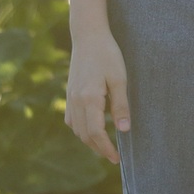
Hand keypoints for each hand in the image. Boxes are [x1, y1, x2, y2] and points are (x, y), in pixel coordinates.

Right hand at [65, 28, 132, 163]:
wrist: (88, 35)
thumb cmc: (107, 54)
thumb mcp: (119, 78)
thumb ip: (121, 105)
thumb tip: (124, 131)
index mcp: (89, 98)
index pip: (96, 133)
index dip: (106, 148)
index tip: (117, 158)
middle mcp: (76, 101)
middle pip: (85, 135)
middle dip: (99, 148)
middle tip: (114, 156)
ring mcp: (70, 97)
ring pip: (76, 129)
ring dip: (89, 140)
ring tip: (105, 145)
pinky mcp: (69, 93)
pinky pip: (71, 119)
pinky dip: (81, 129)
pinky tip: (91, 128)